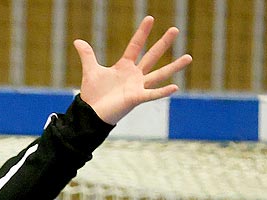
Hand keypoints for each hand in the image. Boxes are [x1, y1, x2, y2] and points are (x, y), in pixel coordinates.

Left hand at [74, 16, 190, 124]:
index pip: (135, 46)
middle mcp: (134, 75)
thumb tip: (77, 40)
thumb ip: (87, 55)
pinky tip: (175, 87)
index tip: (150, 18)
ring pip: (159, 74)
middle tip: (176, 29)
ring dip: (174, 67)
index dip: (142, 32)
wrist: (90, 114)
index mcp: (124, 67)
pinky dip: (162, 91)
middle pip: (152, 56)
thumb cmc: (92, 95)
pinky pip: (152, 94)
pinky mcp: (136, 98)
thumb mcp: (91, 70)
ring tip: (189, 57)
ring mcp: (137, 87)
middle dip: (163, 43)